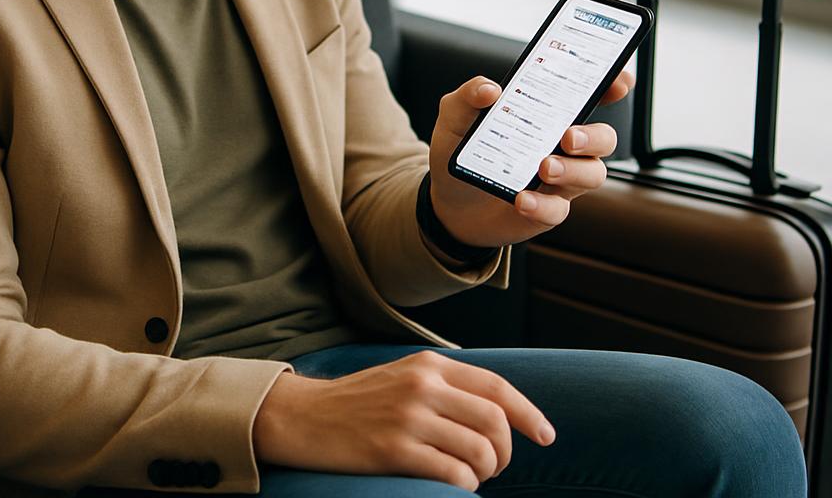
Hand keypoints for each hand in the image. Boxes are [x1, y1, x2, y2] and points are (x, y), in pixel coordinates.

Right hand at [252, 350, 554, 489]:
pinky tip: (452, 484)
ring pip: (479, 450)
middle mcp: (423, 386)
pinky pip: (453, 474)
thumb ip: (446, 385)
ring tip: (471, 476)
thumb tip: (497, 409)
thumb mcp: (405, 376)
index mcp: (429, 365)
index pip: (496, 387)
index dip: (529, 413)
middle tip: (495, 466)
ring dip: (485, 472)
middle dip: (507, 451)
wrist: (305, 417)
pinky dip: (463, 485)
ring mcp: (408, 417)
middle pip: (494, 421)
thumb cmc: (360, 402)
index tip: (546, 435)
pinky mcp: (394, 450)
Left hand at [426, 69, 632, 249]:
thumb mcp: (455, 117)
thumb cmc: (461, 149)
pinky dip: (542, 205)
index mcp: (548, 113)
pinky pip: (559, 209)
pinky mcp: (548, 209)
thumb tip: (489, 89)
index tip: (619, 81)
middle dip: (593, 135)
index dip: (612, 85)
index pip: (589, 95)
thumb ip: (468, 96)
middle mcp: (562, 144)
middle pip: (603, 137)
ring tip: (544, 167)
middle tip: (567, 137)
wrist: (447, 200)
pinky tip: (521, 199)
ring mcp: (560, 178)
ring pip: (592, 174)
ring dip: (572, 170)